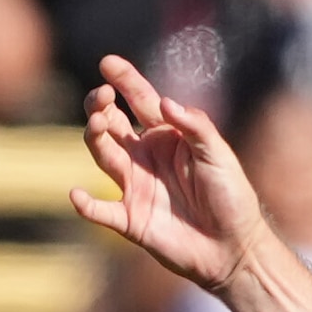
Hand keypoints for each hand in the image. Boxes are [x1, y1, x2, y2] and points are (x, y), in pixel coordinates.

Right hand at [73, 53, 275, 294]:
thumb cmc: (231, 197)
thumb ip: (195, 126)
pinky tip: (77, 195)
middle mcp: (145, 156)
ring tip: (98, 124)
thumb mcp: (219, 155)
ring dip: (95, 137)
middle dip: (101, 106)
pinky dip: (86, 205)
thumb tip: (164, 103)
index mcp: (167, 135)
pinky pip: (101, 211)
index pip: (140, 100)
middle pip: (111, 123)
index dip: (124, 79)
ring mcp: (135, 186)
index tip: (108, 62)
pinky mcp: (131, 220)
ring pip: (103, 154)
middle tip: (103, 97)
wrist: (234, 248)